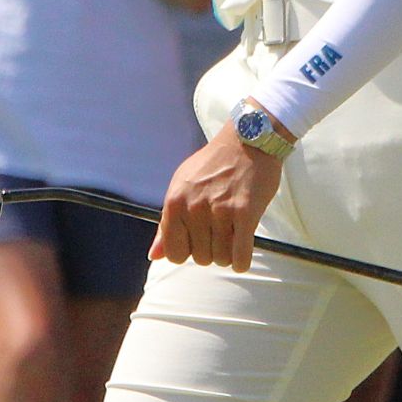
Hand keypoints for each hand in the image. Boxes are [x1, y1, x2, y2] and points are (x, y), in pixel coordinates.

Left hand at [152, 119, 283, 269]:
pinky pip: (240, 257)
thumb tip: (154, 255)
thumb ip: (167, 223)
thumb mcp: (182, 187)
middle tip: (220, 228)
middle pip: (201, 258)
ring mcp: (220, 211)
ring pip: (222, 259)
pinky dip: (242, 260)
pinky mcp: (245, 213)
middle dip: (212, 249)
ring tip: (233, 230)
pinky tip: (243, 247)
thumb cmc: (213, 166)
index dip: (188, 251)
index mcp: (175, 202)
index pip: (174, 253)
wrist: (247, 141)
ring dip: (229, 252)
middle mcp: (194, 208)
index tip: (199, 238)